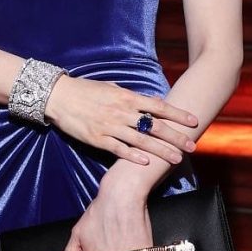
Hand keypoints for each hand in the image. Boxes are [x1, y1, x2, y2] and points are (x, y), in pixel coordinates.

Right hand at [44, 75, 197, 165]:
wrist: (59, 96)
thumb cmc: (86, 90)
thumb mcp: (111, 87)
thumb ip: (131, 96)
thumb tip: (151, 101)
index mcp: (126, 97)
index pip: (158, 106)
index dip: (177, 114)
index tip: (193, 121)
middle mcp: (121, 111)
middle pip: (154, 126)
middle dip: (175, 137)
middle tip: (192, 145)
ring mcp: (110, 126)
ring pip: (141, 141)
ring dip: (161, 151)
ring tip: (177, 159)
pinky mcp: (97, 138)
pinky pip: (118, 149)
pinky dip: (133, 156)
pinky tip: (147, 163)